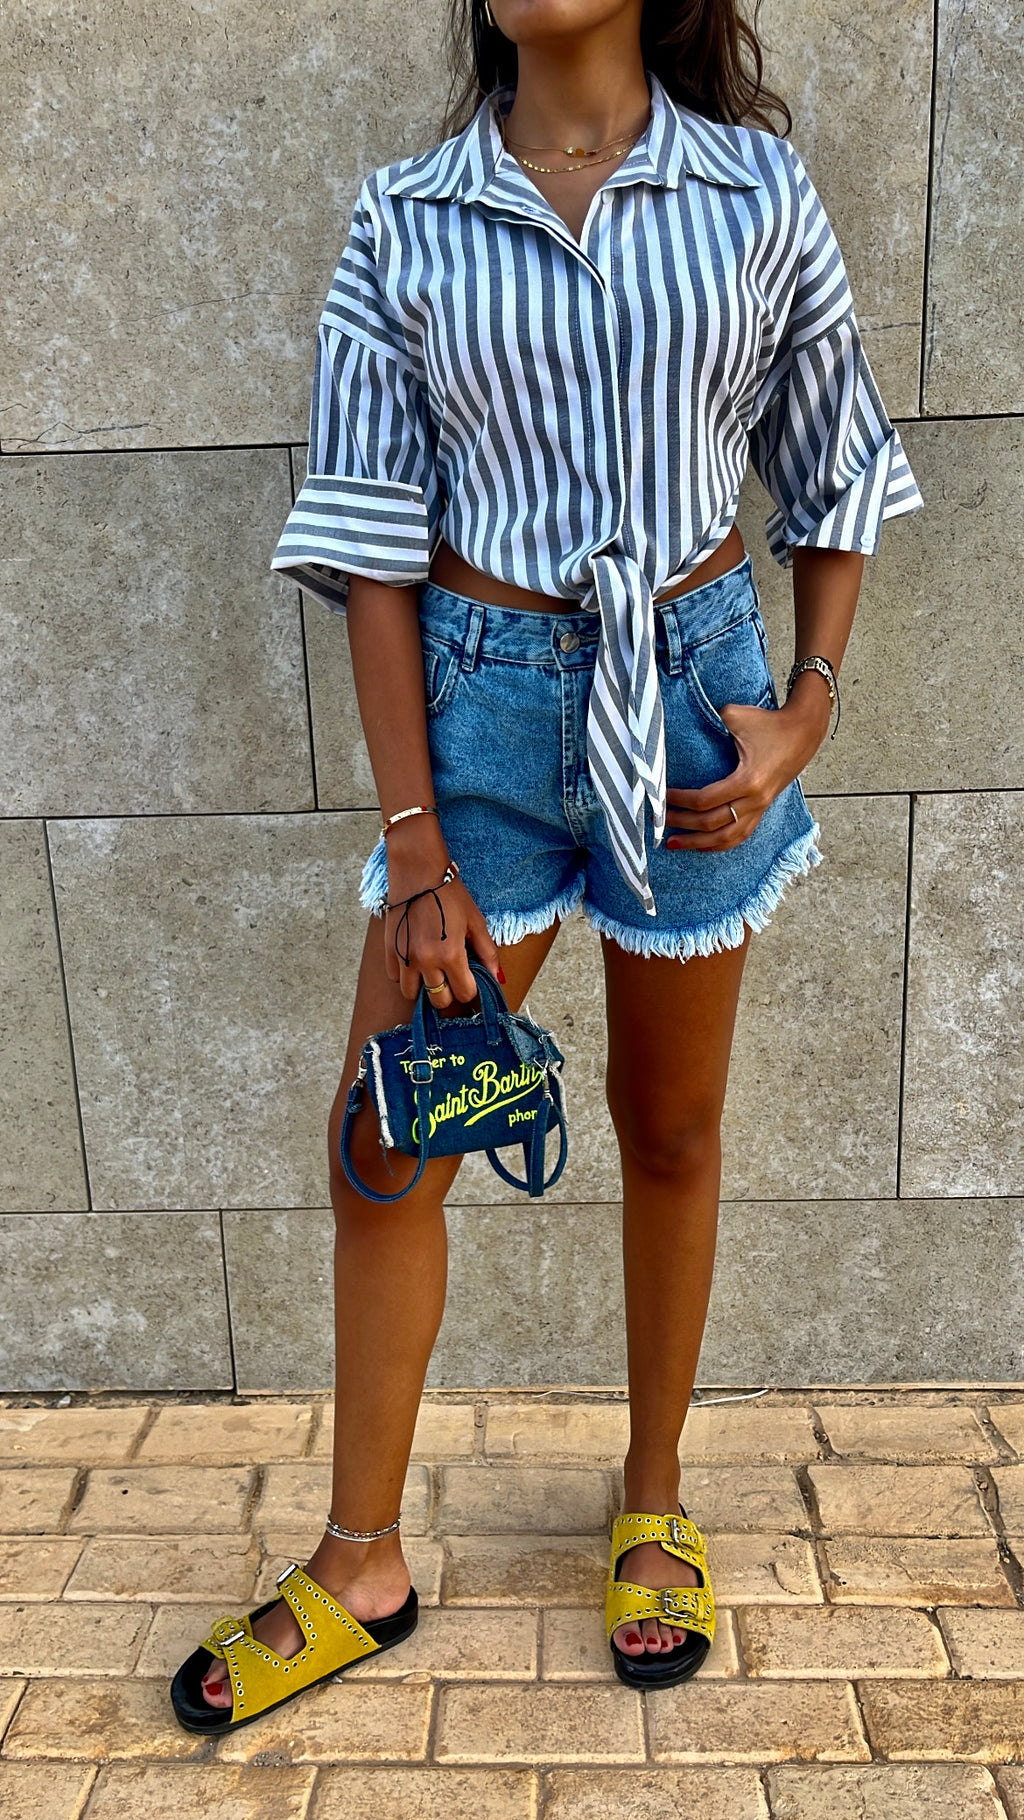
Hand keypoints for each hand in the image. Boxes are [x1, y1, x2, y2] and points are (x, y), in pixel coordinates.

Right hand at [381, 822, 503, 1010]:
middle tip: (452, 977)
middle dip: (449, 993)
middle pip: (440, 1001)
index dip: (471, 989)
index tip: (470, 979)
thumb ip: (488, 952)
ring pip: (412, 994)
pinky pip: (395, 977)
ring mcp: (404, 958)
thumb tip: (499, 977)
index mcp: (451, 956)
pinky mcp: (389, 950)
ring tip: (432, 971)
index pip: (464, 994)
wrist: (418, 871)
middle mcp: (426, 962)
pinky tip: (414, 959)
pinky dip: (405, 974)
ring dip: (424, 987)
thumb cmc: (449, 893)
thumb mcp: (475, 921)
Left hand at [665, 688, 830, 850]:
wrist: (803, 731)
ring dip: (698, 843)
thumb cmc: (769, 723)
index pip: (704, 800)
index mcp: (748, 780)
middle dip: (681, 823)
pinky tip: (702, 847)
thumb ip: (708, 721)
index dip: (678, 801)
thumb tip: (683, 727)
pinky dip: (720, 844)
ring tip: (673, 844)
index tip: (661, 796)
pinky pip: (741, 835)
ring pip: (726, 837)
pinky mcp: (763, 809)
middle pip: (710, 823)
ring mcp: (761, 808)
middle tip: (657, 820)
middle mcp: (755, 800)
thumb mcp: (735, 716)